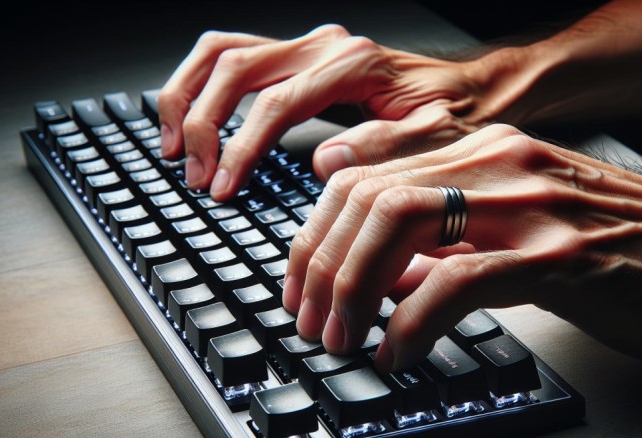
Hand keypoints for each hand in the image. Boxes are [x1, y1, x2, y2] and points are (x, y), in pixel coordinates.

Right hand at [156, 24, 526, 199]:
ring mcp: (306, 46)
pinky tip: (192, 120)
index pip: (274, 103)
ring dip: (187, 96)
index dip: (241, 148)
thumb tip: (323, 160)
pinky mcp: (297, 57)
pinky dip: (202, 86)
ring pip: (221, 53)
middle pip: (233, 68)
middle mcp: (322, 45)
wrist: (469, 89)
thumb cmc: (454, 115)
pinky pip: (233, 59)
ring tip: (171, 145)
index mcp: (351, 64)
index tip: (222, 187)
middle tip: (193, 173)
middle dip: (201, 123)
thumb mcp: (435, 137)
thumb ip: (384, 147)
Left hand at [282, 124, 641, 371]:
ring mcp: (530, 204)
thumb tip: (388, 276)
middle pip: (365, 191)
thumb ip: (453, 241)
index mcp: (486, 150)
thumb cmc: (631, 243)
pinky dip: (409, 322)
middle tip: (310, 315)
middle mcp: (500, 162)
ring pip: (396, 221)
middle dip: (318, 260)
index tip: (302, 272)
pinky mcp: (561, 256)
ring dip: (351, 287)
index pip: (365, 166)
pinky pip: (455, 280)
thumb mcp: (525, 226)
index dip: (317, 225)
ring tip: (342, 335)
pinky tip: (398, 352)